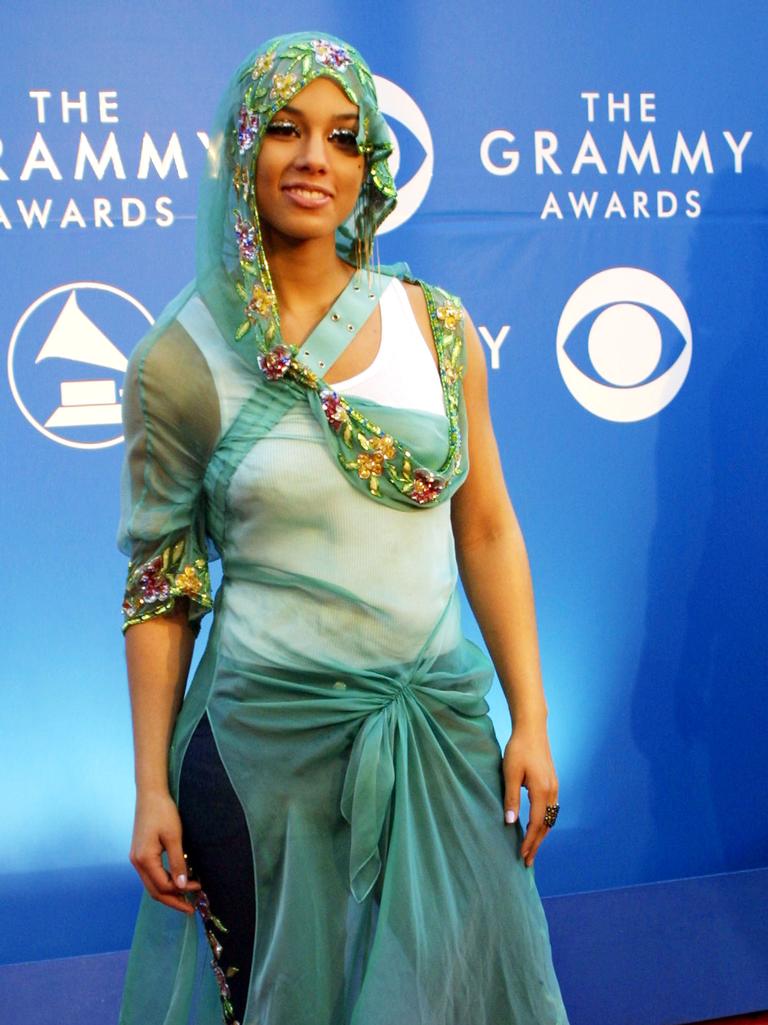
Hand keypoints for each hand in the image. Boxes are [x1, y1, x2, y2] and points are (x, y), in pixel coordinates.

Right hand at [129, 790, 200, 913]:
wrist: (150, 794)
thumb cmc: (163, 812)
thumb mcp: (174, 837)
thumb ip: (177, 862)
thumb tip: (182, 886)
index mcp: (144, 859)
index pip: (163, 886)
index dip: (181, 891)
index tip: (199, 888)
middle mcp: (136, 862)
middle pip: (154, 891)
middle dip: (173, 900)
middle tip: (191, 908)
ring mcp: (136, 859)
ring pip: (151, 885)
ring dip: (168, 893)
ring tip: (185, 898)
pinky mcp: (139, 854)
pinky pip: (151, 875)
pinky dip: (163, 882)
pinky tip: (175, 882)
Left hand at [502, 725, 558, 867]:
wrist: (532, 729)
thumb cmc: (518, 749)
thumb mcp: (510, 773)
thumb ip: (511, 798)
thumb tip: (510, 823)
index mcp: (541, 791)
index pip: (536, 824)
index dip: (529, 842)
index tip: (521, 856)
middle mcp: (552, 792)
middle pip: (546, 826)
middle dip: (537, 844)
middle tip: (528, 862)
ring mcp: (554, 787)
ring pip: (550, 819)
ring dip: (541, 835)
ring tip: (531, 848)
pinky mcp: (552, 783)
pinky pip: (550, 810)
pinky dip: (544, 823)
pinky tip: (536, 827)